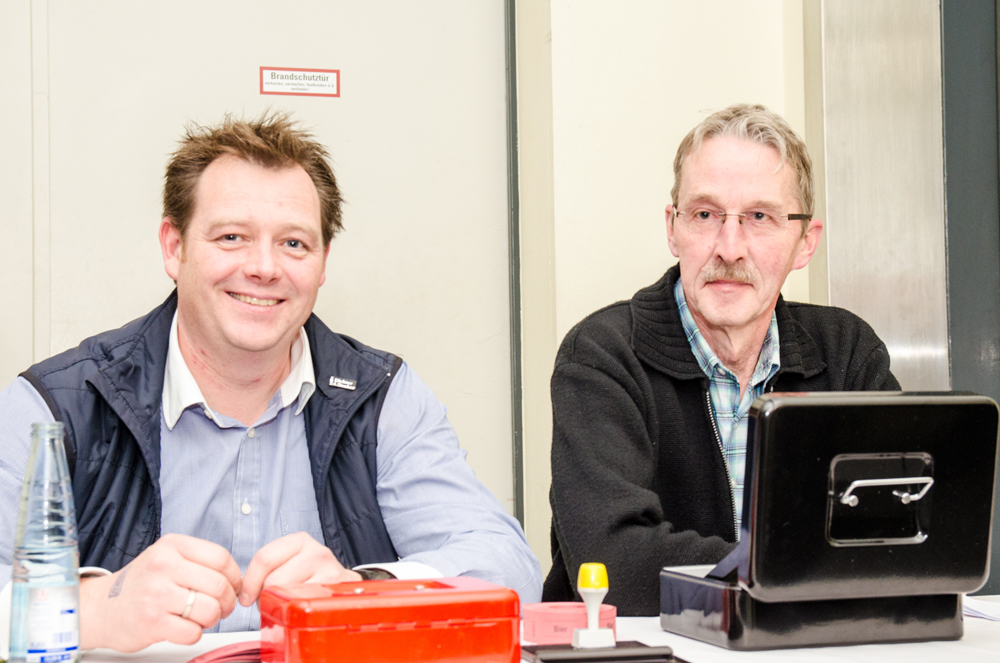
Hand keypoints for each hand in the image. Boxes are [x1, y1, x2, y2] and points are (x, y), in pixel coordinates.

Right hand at [79, 534, 241, 651]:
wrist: (100, 608)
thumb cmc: (142, 583)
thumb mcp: (167, 556)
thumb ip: (199, 561)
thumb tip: (237, 579)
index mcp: (172, 545)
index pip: (221, 558)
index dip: (235, 577)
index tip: (233, 587)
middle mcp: (163, 566)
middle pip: (219, 585)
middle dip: (227, 601)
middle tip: (221, 607)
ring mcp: (157, 594)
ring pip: (210, 609)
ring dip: (212, 618)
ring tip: (200, 617)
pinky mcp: (152, 623)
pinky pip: (193, 632)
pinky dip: (194, 633)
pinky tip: (183, 627)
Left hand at [239, 532, 360, 605]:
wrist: (343, 586)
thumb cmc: (310, 576)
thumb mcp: (289, 562)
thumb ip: (267, 567)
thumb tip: (242, 589)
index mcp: (301, 541)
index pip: (264, 557)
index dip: (250, 581)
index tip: (247, 595)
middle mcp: (318, 553)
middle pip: (273, 579)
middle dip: (267, 595)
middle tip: (275, 599)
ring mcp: (329, 573)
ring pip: (287, 594)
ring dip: (282, 604)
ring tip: (290, 601)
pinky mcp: (335, 594)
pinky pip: (302, 607)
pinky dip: (297, 611)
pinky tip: (301, 607)